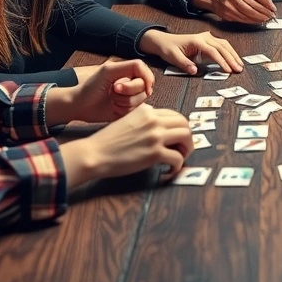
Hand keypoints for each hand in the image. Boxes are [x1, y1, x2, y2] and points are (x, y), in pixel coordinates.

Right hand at [61, 104, 193, 186]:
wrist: (94, 154)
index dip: (177, 128)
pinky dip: (177, 167)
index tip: (176, 139)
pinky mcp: (154, 153)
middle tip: (182, 149)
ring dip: (186, 150)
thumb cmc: (107, 142)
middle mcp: (153, 120)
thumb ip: (144, 121)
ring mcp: (155, 136)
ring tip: (178, 159)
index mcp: (146, 110)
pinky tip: (168, 171)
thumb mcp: (127, 121)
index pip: (173, 115)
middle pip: (184, 123)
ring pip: (187, 137)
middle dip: (187, 137)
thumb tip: (160, 130)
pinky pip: (178, 159)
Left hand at [66, 59, 153, 123]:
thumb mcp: (109, 70)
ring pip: (141, 100)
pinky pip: (135, 111)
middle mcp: (132, 84)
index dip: (147, 80)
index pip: (146, 72)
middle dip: (129, 91)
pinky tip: (114, 107)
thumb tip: (148, 81)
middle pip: (145, 87)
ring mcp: (130, 98)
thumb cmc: (91, 86)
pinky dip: (124, 110)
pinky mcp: (127, 111)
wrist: (80, 106)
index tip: (143, 87)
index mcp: (128, 72)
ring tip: (112, 99)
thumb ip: (131, 67)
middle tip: (113, 90)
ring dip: (125, 101)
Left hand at [140, 29, 242, 73]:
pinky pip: (221, 45)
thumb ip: (184, 64)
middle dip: (231, 58)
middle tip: (239, 69)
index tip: (228, 70)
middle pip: (222, 47)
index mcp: (196, 40)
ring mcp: (207, 37)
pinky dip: (229, 51)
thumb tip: (195, 71)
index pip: (213, 51)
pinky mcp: (208, 40)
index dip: (221, 61)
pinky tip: (234, 59)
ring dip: (233, 54)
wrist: (164, 40)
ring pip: (224, 44)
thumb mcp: (173, 57)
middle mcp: (204, 37)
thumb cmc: (168, 49)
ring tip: (240, 65)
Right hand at [194, 0, 276, 23]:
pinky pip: (242, 19)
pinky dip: (251, 21)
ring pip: (248, 14)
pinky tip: (256, 21)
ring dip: (259, 18)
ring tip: (265, 19)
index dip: (267, 3)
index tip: (273, 7)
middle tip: (271, 15)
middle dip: (264, 12)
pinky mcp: (227, 14)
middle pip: (253, 6)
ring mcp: (229, 5)